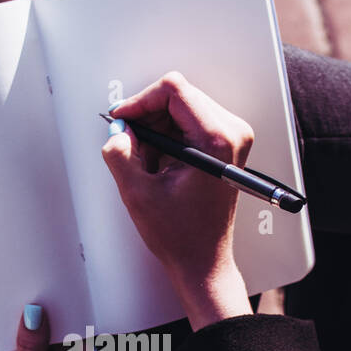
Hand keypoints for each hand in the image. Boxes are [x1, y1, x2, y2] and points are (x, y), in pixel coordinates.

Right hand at [101, 71, 254, 328]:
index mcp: (216, 140)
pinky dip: (167, 135)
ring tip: (146, 160)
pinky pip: (189, 121)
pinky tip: (159, 162)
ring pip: (182, 107)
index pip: (174, 90)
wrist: (203, 261)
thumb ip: (120, 153)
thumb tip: (118, 129)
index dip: (140, 101)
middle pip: (179, 95)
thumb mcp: (137, 193)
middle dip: (147, 116)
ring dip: (156, 127)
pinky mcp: (226, 145)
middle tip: (129, 142)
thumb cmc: (181, 236)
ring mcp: (232, 138)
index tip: (122, 120)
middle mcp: (232, 133)